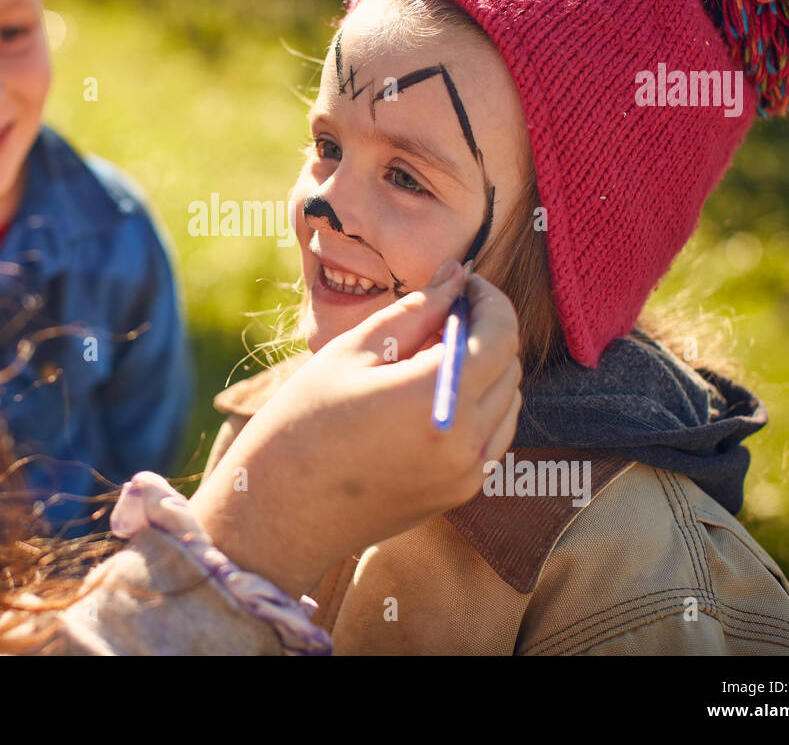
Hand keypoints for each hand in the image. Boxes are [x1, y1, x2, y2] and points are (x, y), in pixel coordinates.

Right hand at [189, 259, 521, 597]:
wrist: (279, 513)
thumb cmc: (302, 424)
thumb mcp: (353, 353)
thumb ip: (416, 311)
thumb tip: (456, 275)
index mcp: (436, 397)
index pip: (501, 333)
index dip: (490, 299)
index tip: (465, 283)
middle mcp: (465, 440)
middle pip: (509, 366)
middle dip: (486, 330)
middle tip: (441, 314)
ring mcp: (468, 473)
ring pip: (508, 402)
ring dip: (485, 369)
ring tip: (432, 356)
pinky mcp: (460, 492)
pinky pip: (493, 437)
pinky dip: (480, 407)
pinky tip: (433, 396)